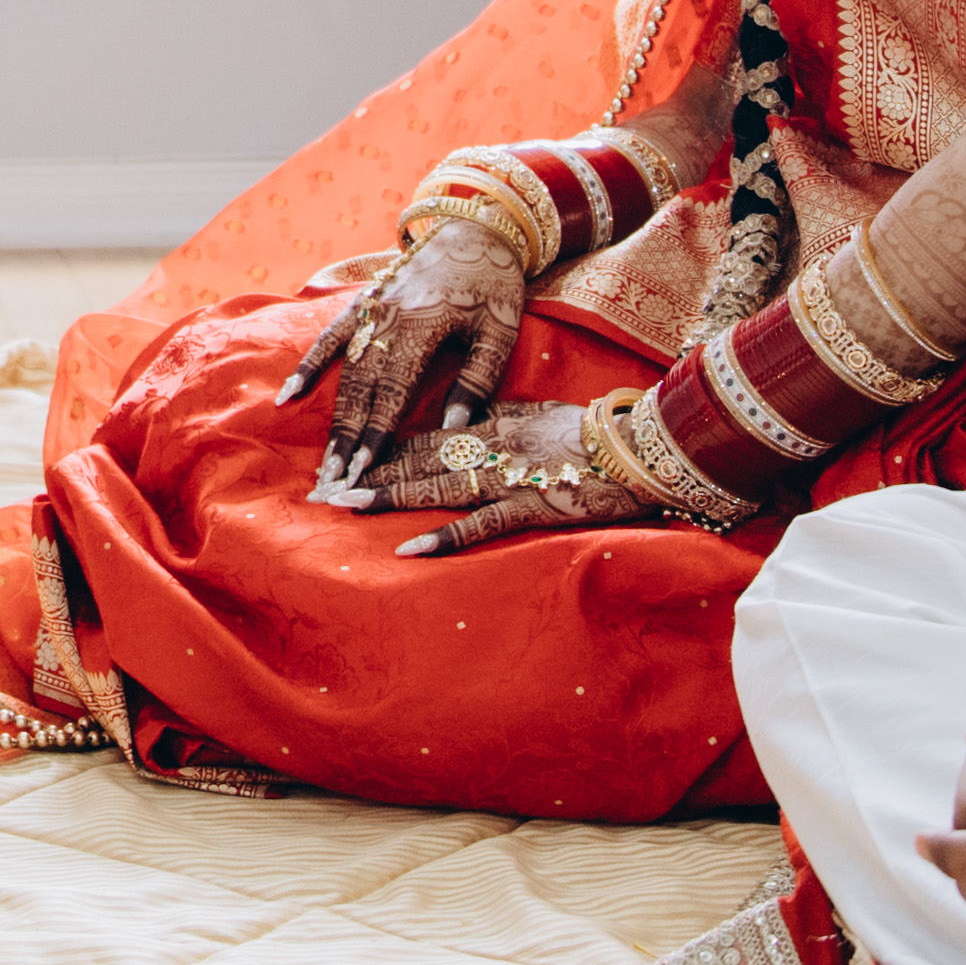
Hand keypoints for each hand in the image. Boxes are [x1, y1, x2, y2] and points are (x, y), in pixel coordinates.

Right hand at [279, 216, 530, 485]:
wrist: (477, 226)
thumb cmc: (495, 282)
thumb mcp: (500, 331)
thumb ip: (478, 379)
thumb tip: (452, 428)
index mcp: (421, 326)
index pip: (392, 393)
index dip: (377, 436)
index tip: (364, 472)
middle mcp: (386, 319)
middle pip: (360, 389)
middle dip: (347, 439)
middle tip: (334, 481)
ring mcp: (370, 309)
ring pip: (344, 373)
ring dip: (333, 418)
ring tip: (324, 459)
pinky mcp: (363, 302)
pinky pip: (329, 338)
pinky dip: (308, 367)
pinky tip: (288, 395)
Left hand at [346, 398, 647, 555]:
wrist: (645, 448)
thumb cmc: (593, 434)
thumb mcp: (535, 416)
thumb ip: (494, 420)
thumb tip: (457, 426)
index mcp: (491, 424)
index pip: (423, 437)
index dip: (380, 449)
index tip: (341, 461)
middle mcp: (492, 447)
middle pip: (419, 460)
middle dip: (369, 474)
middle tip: (321, 488)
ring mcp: (510, 477)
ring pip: (438, 485)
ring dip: (389, 497)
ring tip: (345, 506)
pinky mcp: (534, 506)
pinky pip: (483, 524)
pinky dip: (445, 535)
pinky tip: (409, 548)